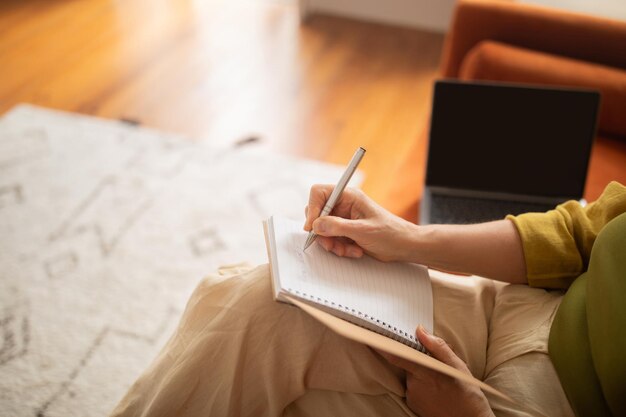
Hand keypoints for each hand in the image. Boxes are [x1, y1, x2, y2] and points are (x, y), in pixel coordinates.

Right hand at [303, 184, 417, 261]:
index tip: (312, 227)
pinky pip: (332, 239)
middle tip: (331, 244)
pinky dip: (339, 248)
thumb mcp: (362, 231)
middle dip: (322, 232)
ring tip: (347, 250)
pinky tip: (354, 251)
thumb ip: (338, 227)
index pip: (319, 193)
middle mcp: (344, 205)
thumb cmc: (390, 233)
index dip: (312, 208)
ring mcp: (344, 218)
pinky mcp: (345, 231)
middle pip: (318, 213)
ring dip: (332, 243)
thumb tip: (316, 225)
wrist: (404, 246)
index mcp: (349, 196)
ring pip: (323, 229)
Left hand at [379, 326, 493, 416]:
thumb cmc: (467, 394)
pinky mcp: (412, 405)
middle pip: (407, 364)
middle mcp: (414, 384)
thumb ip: (438, 347)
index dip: (384, 346)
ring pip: (411, 377)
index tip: (372, 336)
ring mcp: (412, 396)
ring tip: (439, 383)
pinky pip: (412, 389)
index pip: (397, 356)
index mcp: (425, 371)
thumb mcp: (457, 366)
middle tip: (435, 366)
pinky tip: (436, 392)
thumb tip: (420, 330)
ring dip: (420, 375)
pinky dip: (421, 387)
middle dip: (417, 360)